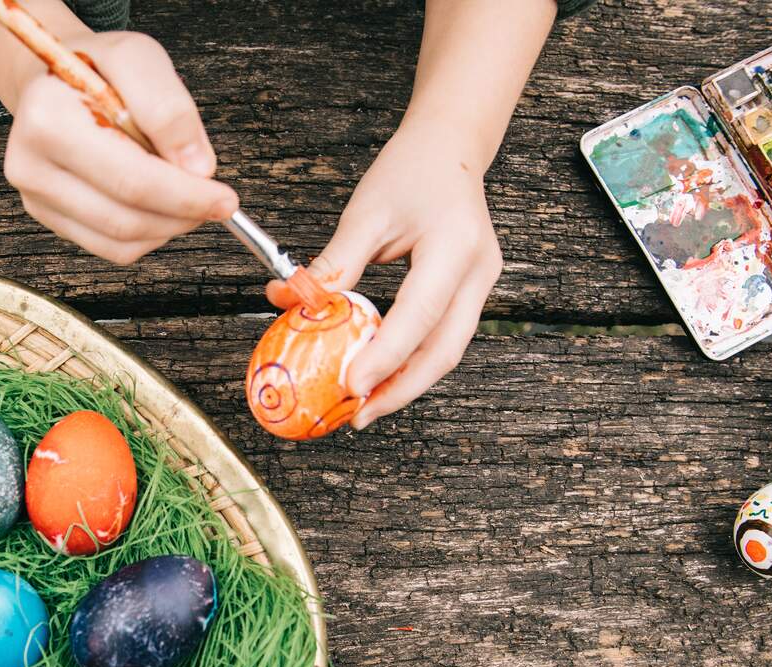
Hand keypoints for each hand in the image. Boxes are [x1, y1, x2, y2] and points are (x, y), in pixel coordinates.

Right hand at [0, 24, 237, 264]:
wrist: (57, 82)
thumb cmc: (100, 70)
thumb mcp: (140, 59)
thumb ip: (170, 108)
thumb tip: (197, 169)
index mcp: (48, 119)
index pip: (131, 179)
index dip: (186, 196)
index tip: (226, 200)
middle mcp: (30, 164)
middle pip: (125, 218)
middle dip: (182, 215)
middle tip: (217, 203)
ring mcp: (35, 197)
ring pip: (120, 242)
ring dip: (168, 227)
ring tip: (186, 197)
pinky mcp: (46, 218)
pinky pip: (111, 249)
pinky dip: (148, 235)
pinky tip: (159, 207)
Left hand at [267, 126, 502, 428]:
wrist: (451, 147)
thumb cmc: (410, 171)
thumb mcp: (365, 214)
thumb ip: (335, 264)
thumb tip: (290, 302)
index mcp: (455, 247)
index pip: (419, 315)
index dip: (386, 355)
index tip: (352, 385)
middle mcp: (479, 272)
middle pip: (444, 351)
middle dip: (400, 389)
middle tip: (358, 414)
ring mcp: (482, 285)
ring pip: (447, 351)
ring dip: (406, 383)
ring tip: (364, 404)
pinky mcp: (471, 292)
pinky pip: (443, 338)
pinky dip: (411, 362)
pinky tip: (380, 375)